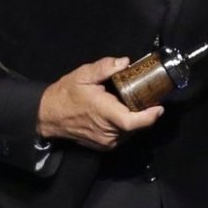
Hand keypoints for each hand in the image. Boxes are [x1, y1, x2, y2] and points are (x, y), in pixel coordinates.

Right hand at [37, 57, 163, 150]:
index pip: (132, 121)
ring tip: (134, 103)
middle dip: (144, 113)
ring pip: (130, 132)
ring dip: (135, 119)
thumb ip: (105, 67)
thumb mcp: (83, 75)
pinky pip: (122, 136)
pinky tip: (122, 112)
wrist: (48, 116)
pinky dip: (126, 126)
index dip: (149, 117)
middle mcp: (107, 131)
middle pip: (135, 126)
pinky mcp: (103, 146)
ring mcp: (105, 141)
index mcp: (105, 113)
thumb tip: (125, 62)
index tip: (160, 107)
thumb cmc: (66, 94)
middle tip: (148, 97)